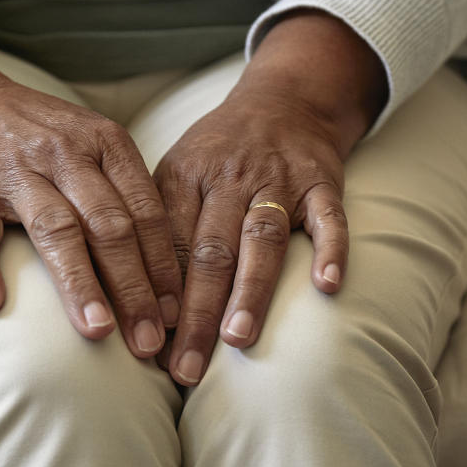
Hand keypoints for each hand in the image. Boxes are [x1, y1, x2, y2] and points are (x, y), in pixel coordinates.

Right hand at [0, 26, 181, 352]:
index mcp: (107, 144)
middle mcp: (67, 153)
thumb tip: (166, 273)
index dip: (164, 265)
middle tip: (149, 340)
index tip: (177, 314)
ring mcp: (16, 169)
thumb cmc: (47, 137)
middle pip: (110, 226)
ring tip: (98, 330)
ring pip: (55, 230)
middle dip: (134, 288)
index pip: (146, 212)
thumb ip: (127, 196)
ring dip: (79, 283)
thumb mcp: (96, 146)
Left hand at [154, 10, 386, 384]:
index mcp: (185, 176)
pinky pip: (328, 217)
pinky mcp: (320, 182)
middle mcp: (229, 178)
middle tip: (184, 367)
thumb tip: (137, 300)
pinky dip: (329, 249)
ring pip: (261, 237)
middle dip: (194, 313)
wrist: (282, 100)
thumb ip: (161, 223)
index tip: (148, 347)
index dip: (156, 297)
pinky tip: (327, 285)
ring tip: (237, 338)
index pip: (166, 244)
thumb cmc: (221, 150)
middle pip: (209, 250)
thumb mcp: (178, 169)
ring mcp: (278, 179)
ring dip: (250, 289)